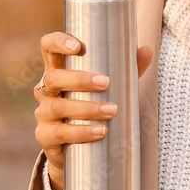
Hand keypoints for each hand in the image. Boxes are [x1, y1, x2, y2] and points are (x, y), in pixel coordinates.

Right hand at [33, 32, 153, 189]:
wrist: (77, 148)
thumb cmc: (94, 103)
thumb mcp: (110, 85)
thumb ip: (127, 68)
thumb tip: (147, 51)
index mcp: (59, 68)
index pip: (49, 46)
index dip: (58, 42)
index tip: (78, 47)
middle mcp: (46, 89)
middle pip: (54, 78)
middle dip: (79, 79)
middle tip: (106, 83)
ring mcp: (43, 113)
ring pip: (58, 107)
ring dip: (86, 108)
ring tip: (112, 111)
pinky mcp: (45, 136)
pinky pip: (59, 133)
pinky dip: (82, 132)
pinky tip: (100, 131)